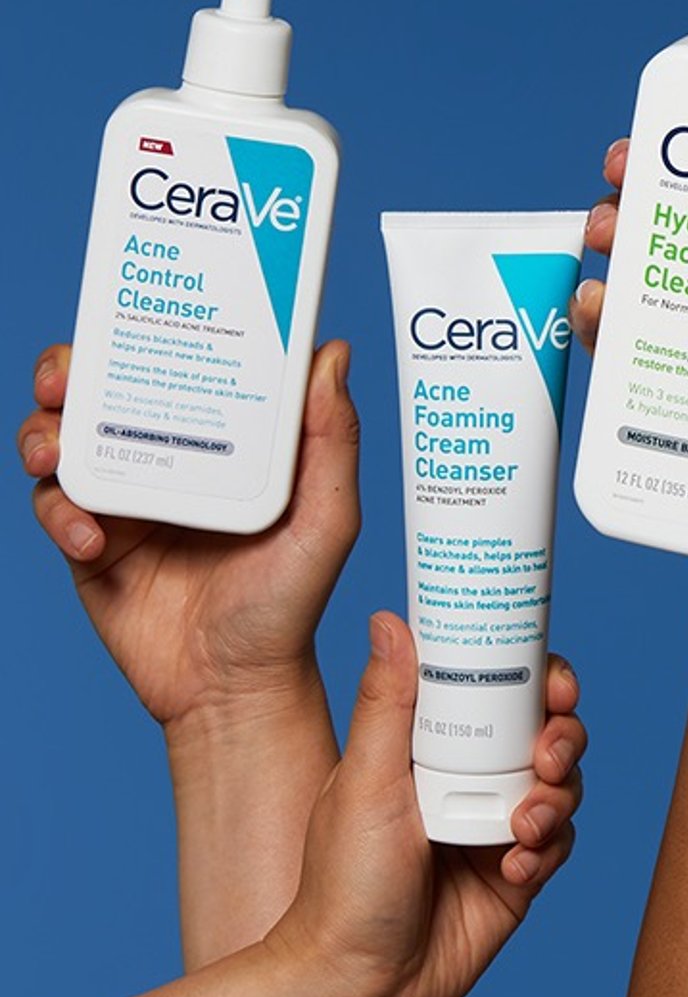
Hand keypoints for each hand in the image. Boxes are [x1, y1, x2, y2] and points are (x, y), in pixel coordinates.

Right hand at [19, 340, 359, 728]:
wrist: (233, 686)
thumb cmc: (290, 603)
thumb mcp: (327, 519)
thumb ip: (331, 440)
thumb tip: (332, 352)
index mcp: (228, 442)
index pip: (186, 367)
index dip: (158, 333)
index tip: (143, 310)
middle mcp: (173, 459)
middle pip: (106, 391)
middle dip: (72, 369)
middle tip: (66, 373)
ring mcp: (128, 498)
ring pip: (65, 439)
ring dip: (46, 431)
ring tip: (56, 448)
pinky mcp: (90, 541)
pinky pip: (53, 506)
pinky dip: (58, 510)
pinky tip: (88, 534)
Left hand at [270, 614, 585, 996]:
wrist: (357, 986)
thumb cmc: (342, 887)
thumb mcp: (365, 781)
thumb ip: (387, 702)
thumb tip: (389, 619)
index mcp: (432, 748)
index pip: (499, 692)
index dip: (536, 678)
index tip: (552, 681)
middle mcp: (469, 780)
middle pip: (545, 733)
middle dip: (562, 736)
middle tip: (549, 753)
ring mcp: (495, 828)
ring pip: (562, 786)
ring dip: (555, 797)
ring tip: (522, 825)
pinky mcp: (517, 876)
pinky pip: (559, 844)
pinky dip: (546, 851)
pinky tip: (514, 870)